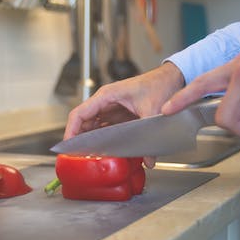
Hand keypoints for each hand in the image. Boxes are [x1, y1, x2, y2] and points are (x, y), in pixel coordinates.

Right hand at [64, 63, 184, 167]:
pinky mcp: (118, 115)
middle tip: (76, 156)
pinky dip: (101, 140)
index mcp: (107, 96)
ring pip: (92, 126)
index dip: (71, 130)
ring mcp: (111, 108)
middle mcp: (105, 102)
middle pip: (83, 122)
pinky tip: (103, 151)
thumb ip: (149, 134)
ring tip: (87, 156)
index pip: (80, 113)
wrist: (171, 78)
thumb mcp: (153, 110)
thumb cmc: (159, 84)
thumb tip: (149, 160)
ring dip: (89, 140)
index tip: (69, 145)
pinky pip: (104, 129)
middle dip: (78, 139)